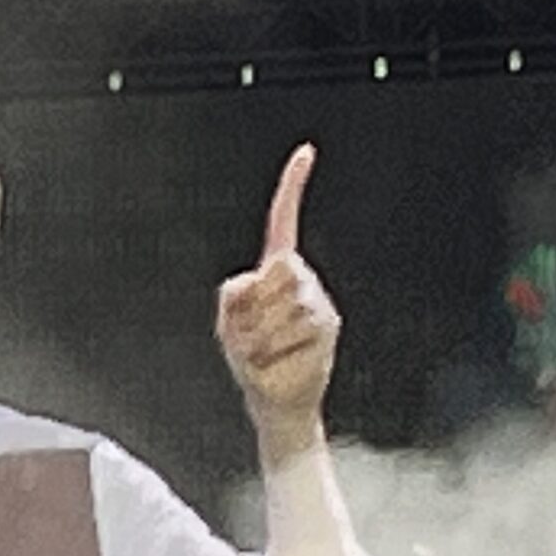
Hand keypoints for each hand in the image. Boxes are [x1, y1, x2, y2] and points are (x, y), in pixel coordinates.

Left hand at [215, 143, 338, 457]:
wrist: (278, 403)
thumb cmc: (254, 362)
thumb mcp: (229, 326)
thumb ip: (234, 296)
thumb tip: (258, 278)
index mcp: (277, 273)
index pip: (282, 223)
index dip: (292, 189)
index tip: (306, 152)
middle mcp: (303, 280)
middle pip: (276, 268)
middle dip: (253, 308)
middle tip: (251, 338)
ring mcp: (318, 303)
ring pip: (282, 302)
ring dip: (259, 334)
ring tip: (264, 354)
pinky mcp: (326, 326)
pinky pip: (291, 326)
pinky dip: (271, 348)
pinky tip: (276, 361)